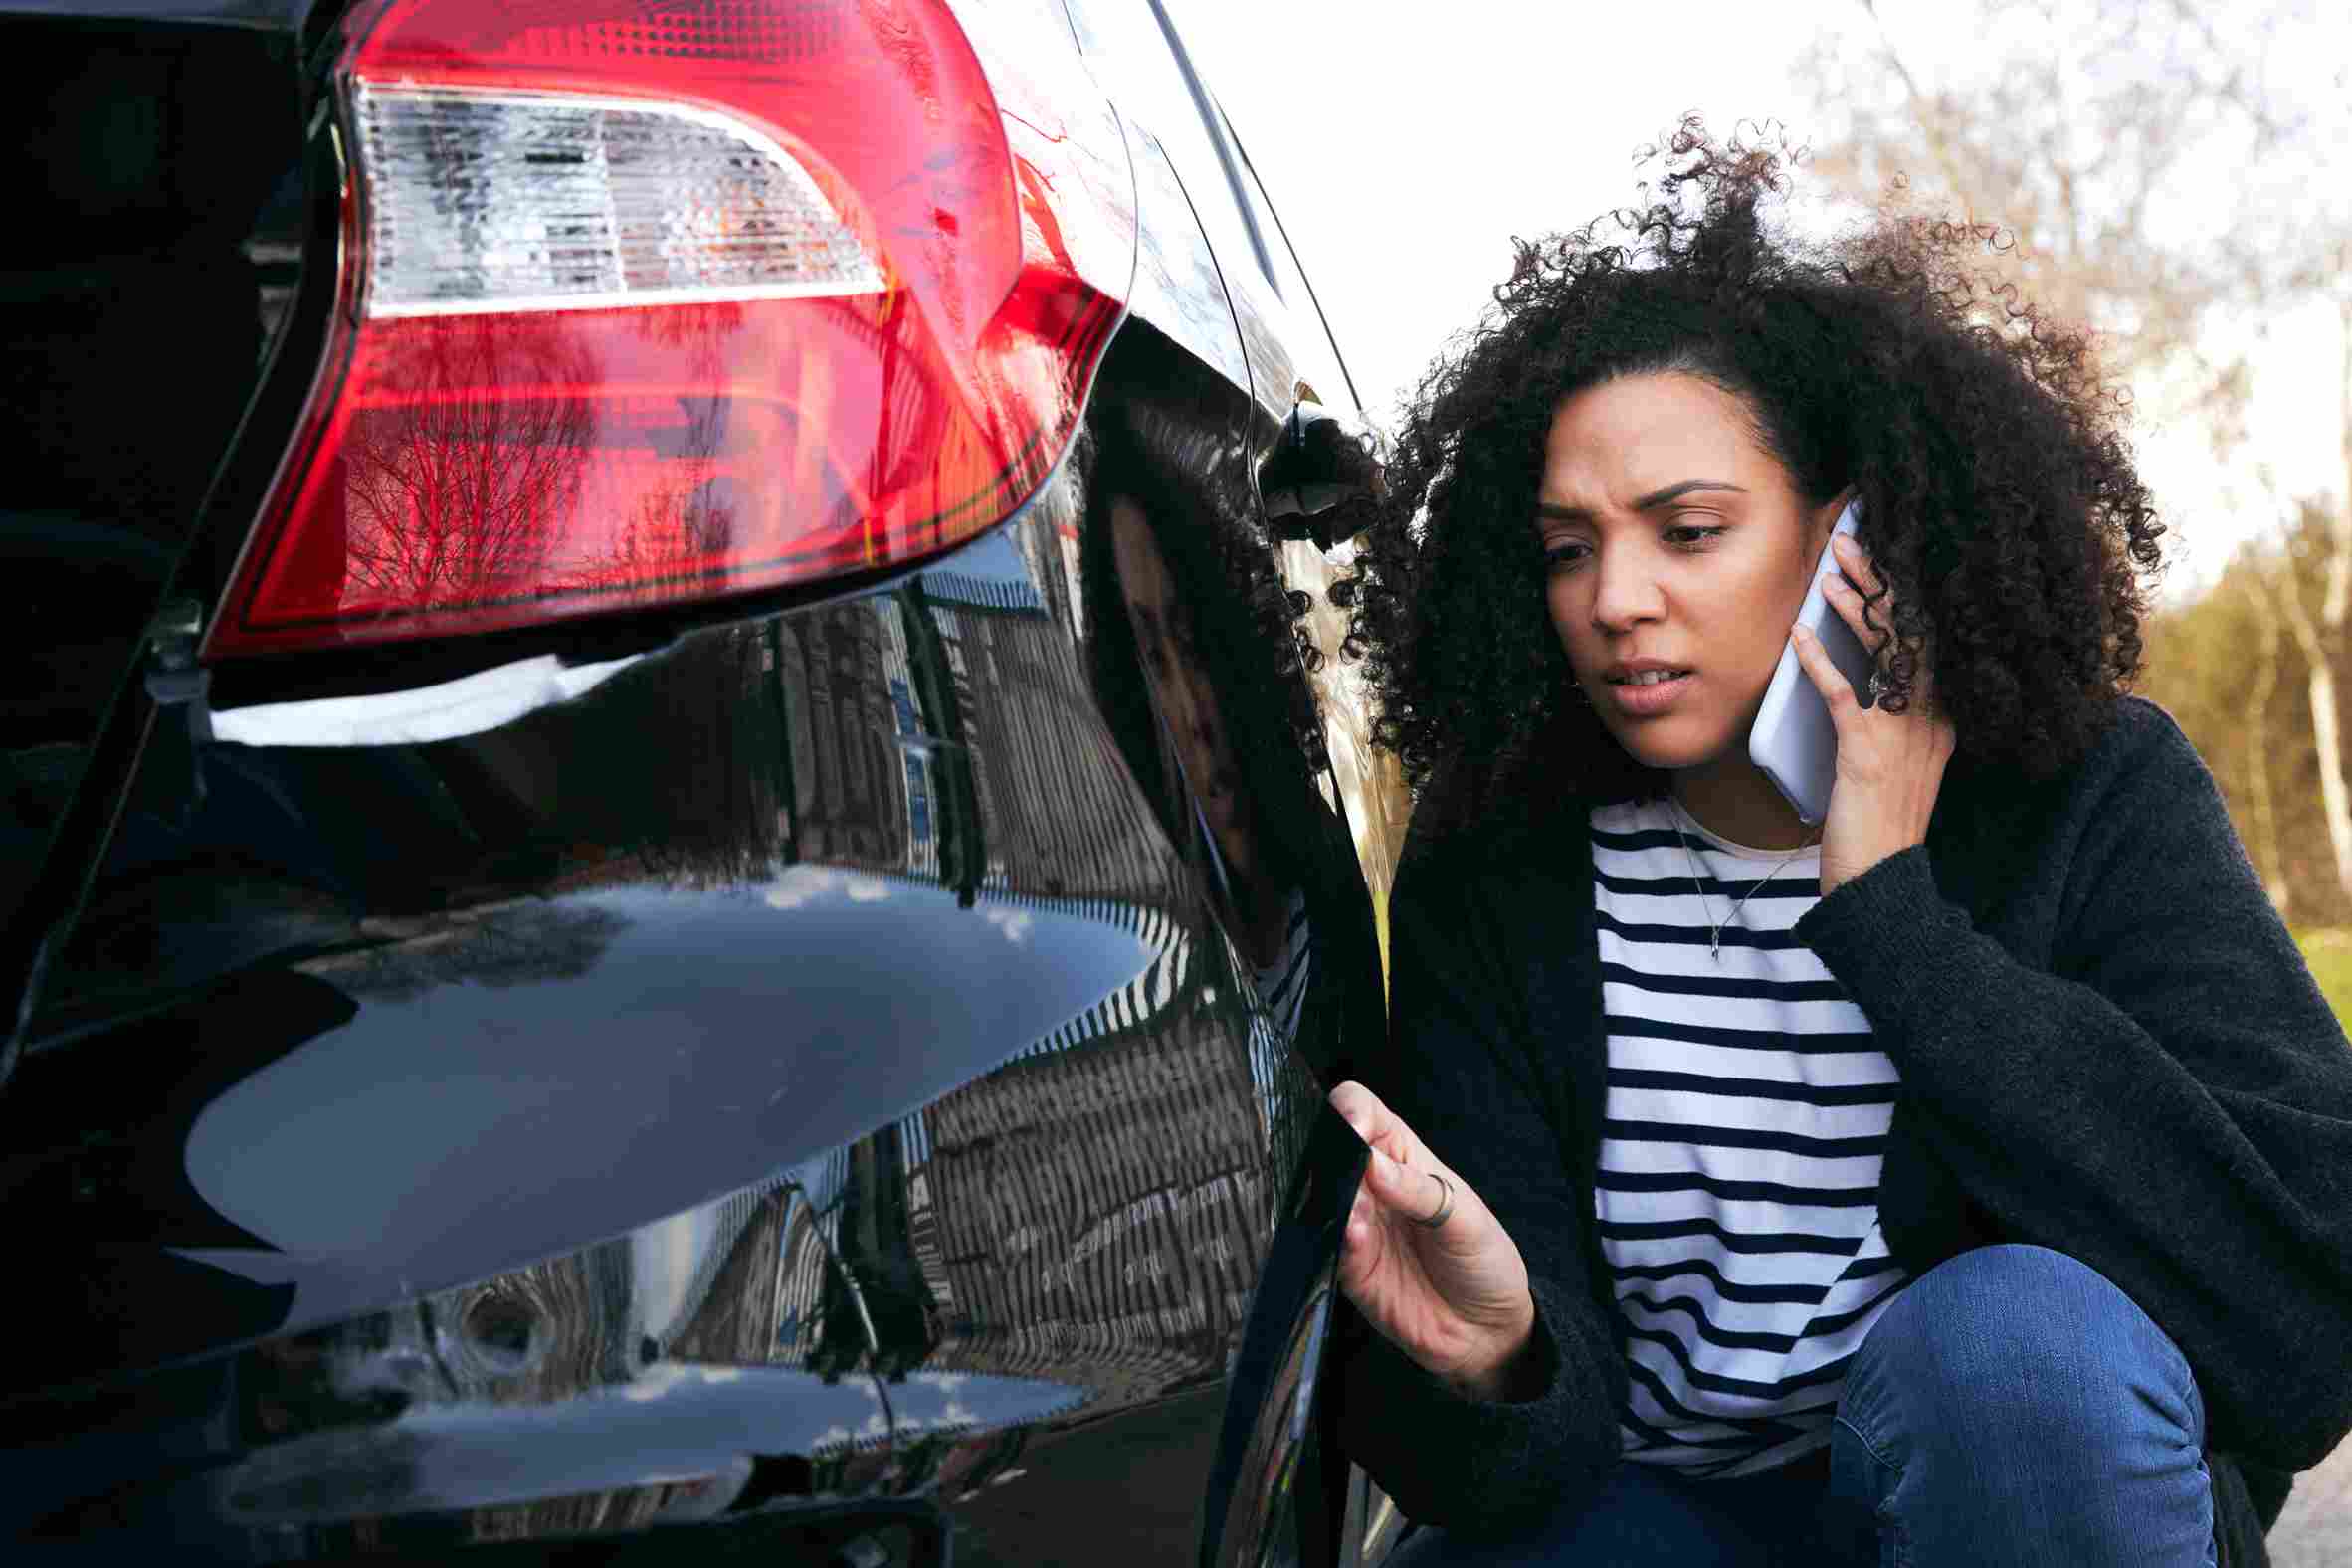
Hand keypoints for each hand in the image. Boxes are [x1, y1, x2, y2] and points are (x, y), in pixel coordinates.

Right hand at [1329, 1081, 1535, 1398]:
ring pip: (1321, 1199)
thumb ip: (1418, 1190)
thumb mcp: (1466, 1219)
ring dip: (1333, 1201)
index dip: (1351, 1112)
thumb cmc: (1484, 1261)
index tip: (1352, 1129)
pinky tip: (1355, 1239)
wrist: (1489, 1332)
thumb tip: (1370, 1161)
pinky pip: (1327, 1247)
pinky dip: (1336, 1239)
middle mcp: (1373, 1188)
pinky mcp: (1349, 1269)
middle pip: (1330, 1151)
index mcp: (1403, 1157)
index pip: (1362, 1112)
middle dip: (1333, 1158)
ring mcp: (1358, 1227)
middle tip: (1353, 1177)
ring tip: (1360, 1216)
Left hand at [1790, 532, 1957, 895]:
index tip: (1889, 557)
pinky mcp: (1866, 754)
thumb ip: (1891, 725)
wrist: (1881, 885)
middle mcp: (1931, 721)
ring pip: (1887, 654)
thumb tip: (1864, 682)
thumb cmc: (1879, 828)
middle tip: (1855, 543)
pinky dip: (1820, 661)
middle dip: (1885, 583)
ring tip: (1833, 571)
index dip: (1910, 596)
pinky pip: (1844, 695)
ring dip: (1857, 607)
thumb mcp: (1898, 767)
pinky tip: (1799, 635)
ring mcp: (1903, 736)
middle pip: (1914, 634)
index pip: (1931, 642)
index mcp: (1942, 720)